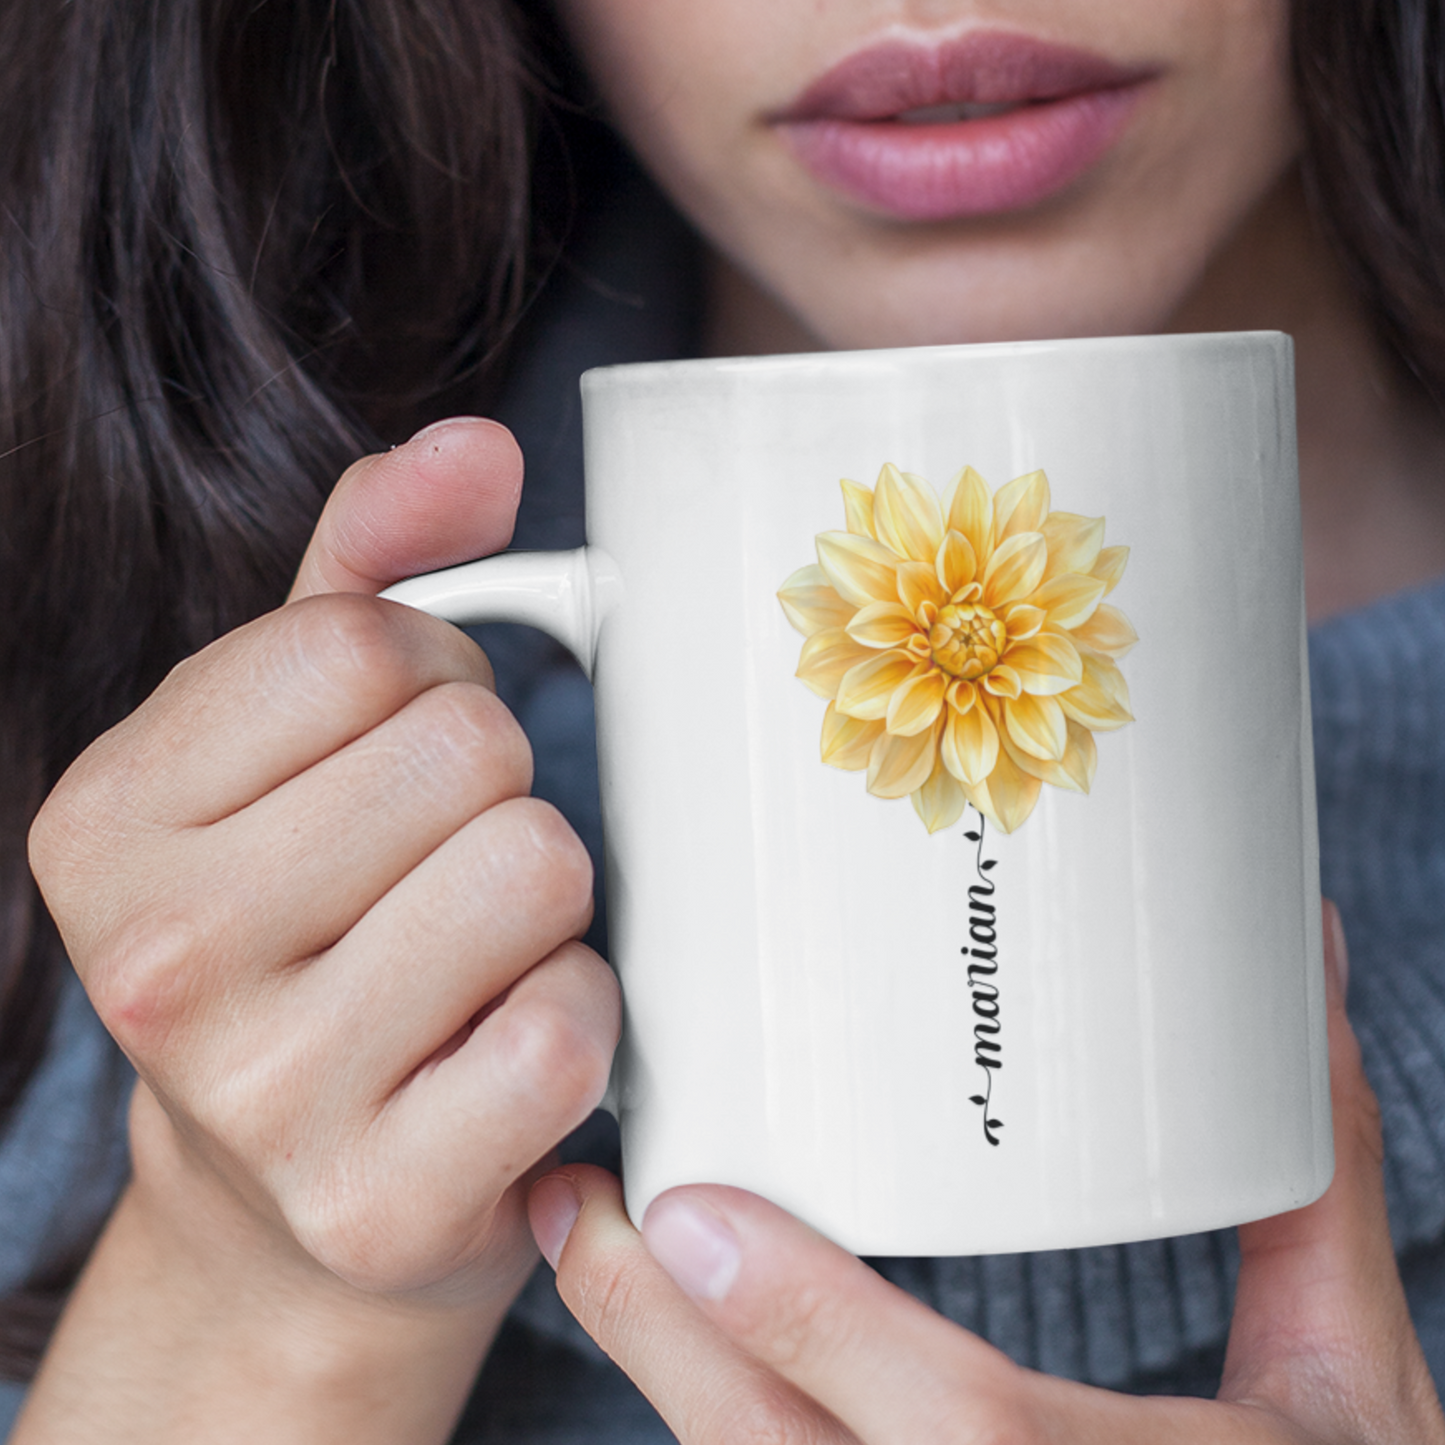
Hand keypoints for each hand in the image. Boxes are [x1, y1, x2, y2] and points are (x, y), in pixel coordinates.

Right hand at [23, 419, 618, 1441]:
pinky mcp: (381, 1202)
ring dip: (545, 902)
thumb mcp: (290, 739)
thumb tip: (479, 447)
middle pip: (468, 752)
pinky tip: (502, 1050)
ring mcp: (263, 1097)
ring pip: (536, 871)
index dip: (432, 681)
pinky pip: (568, 1026)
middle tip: (443, 871)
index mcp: (107, 822)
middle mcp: (157, 961)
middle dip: (495, 793)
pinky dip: (575, 1018)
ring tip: (475, 955)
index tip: (401, 761)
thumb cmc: (310, 930)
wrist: (294, 1202)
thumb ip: (371, 566)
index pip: (363, 645)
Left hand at [531, 904, 1444, 1444]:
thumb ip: (1312, 1186)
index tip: (689, 1213)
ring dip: (658, 1370)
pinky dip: (709, 1407)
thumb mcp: (1355, 1388)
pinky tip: (665, 1321)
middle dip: (661, 1343)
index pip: (963, 1432)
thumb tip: (1297, 962)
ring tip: (590, 1239)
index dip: (817, 1328)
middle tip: (580, 1206)